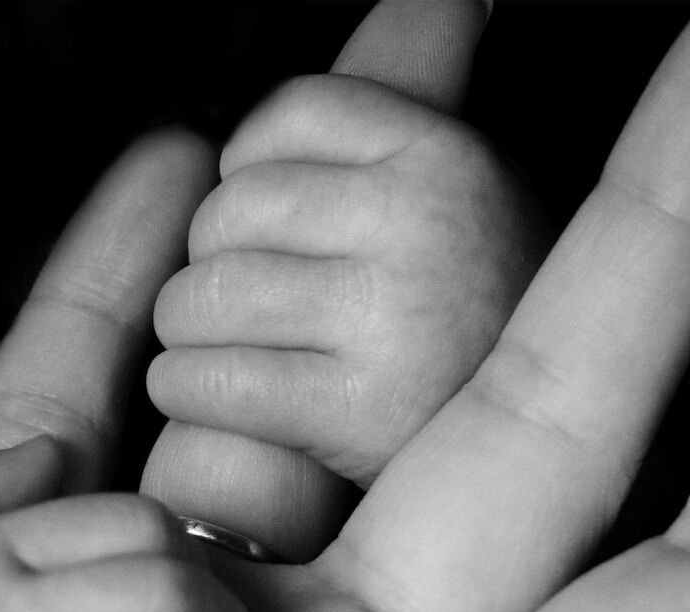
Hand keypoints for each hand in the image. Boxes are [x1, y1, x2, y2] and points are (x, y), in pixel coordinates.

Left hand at [143, 0, 550, 560]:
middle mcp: (423, 220)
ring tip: (232, 356)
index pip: (287, 116)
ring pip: (199, 296)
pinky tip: (218, 399)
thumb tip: (443, 1)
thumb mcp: (460, 208)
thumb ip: (403, 121)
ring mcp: (392, 316)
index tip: (266, 229)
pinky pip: (205, 379)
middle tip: (252, 310)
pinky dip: (188, 392)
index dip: (249, 175)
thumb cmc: (472, 332)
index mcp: (445, 157)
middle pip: (226, 211)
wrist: (530, 459)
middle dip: (215, 266)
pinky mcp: (354, 412)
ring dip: (189, 335)